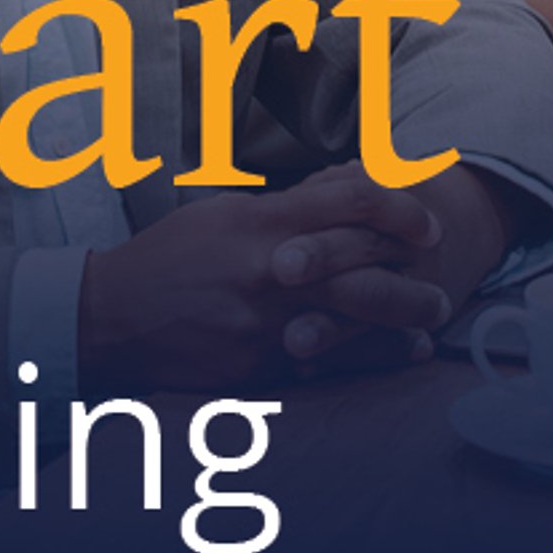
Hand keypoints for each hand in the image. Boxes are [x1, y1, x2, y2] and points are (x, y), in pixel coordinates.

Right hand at [79, 164, 501, 389]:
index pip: (349, 200)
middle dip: (410, 265)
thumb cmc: (170, 259)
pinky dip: (367, 357)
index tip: (425, 221)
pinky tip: (398, 355)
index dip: (398, 208)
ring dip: (402, 316)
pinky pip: (324, 361)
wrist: (110, 321)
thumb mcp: (225, 213)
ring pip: (352, 316)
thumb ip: (290, 205)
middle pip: (361, 260)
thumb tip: (350, 186)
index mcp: (261, 222)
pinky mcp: (257, 366)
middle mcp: (268, 269)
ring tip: (434, 316)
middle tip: (443, 269)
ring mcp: (264, 322)